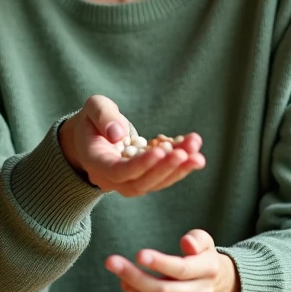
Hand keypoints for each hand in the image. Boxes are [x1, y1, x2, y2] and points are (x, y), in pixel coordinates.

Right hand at [58, 95, 204, 197]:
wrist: (93, 134)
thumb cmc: (93, 118)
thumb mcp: (93, 108)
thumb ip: (102, 117)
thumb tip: (118, 134)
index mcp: (96, 162)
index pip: (118, 171)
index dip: (140, 164)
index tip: (160, 150)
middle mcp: (111, 179)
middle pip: (140, 183)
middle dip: (165, 168)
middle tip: (187, 153)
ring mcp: (128, 182)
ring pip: (155, 183)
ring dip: (178, 170)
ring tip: (197, 155)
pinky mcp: (144, 177)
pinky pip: (162, 176)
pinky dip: (180, 166)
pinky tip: (195, 154)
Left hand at [106, 229, 239, 291]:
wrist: (219, 287)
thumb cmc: (203, 258)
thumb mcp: (205, 242)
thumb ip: (197, 238)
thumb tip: (187, 242)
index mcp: (208, 270)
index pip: (181, 269)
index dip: (160, 263)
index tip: (138, 254)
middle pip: (163, 290)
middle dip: (134, 276)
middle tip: (112, 262)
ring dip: (132, 289)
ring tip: (118, 273)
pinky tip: (127, 285)